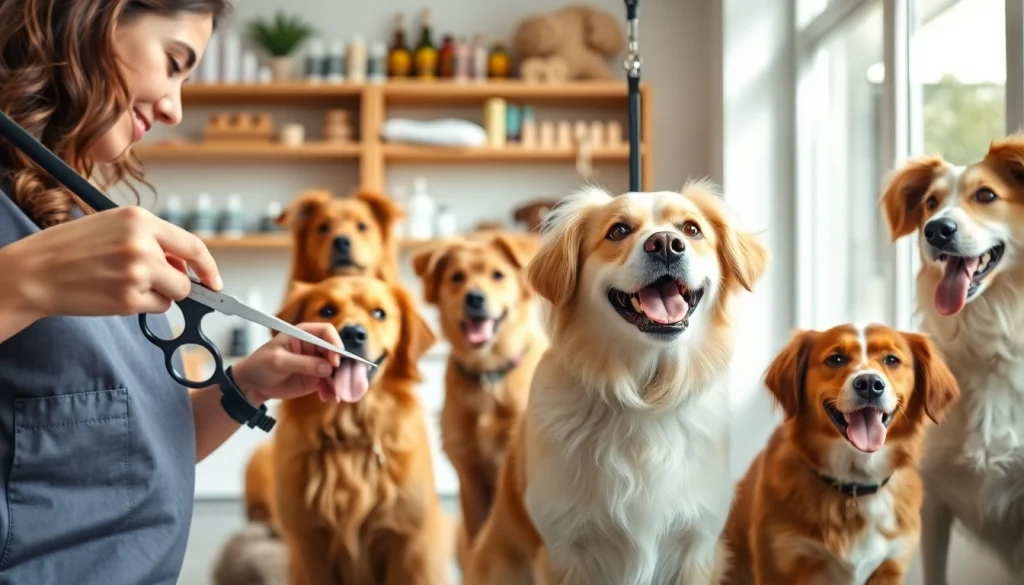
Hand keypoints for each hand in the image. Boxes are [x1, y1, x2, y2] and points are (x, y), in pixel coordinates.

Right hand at [2, 206, 220, 318]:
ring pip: (174, 294)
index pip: (192, 245)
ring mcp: (136, 272)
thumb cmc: (71, 248)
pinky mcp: (128, 299)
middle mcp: (142, 244)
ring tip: (124, 284)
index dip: (208, 266)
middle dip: (176, 284)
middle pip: (185, 276)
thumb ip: (151, 238)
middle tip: (151, 282)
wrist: (35, 272)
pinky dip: (143, 306)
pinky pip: (156, 309)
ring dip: (158, 295)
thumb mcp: (113, 226)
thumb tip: (184, 263)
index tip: (214, 280)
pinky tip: (116, 294)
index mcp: (139, 219)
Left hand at [230, 323, 370, 404]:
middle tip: (341, 381)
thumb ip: (303, 363)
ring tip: (336, 394)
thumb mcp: (279, 362)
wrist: (252, 384)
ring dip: (338, 382)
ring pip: (335, 371)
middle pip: (335, 353)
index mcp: (304, 335)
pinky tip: (329, 397)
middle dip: (341, 367)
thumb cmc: (260, 364)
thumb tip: (326, 367)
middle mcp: (313, 348)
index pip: (327, 333)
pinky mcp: (314, 379)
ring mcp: (316, 364)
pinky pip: (329, 384)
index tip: (335, 361)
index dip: (334, 345)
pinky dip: (332, 391)